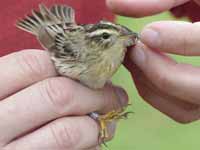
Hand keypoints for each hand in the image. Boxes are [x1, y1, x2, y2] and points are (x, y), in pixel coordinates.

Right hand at [0, 50, 127, 149]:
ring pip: (67, 131)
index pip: (31, 64)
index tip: (93, 72)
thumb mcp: (15, 93)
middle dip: (95, 94)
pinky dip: (90, 144)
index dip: (69, 66)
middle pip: (57, 95)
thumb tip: (89, 75)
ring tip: (109, 121)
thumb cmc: (12, 117)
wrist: (4, 146)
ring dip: (97, 125)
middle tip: (116, 96)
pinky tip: (93, 138)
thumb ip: (40, 82)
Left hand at [106, 0, 199, 122]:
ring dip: (152, 85)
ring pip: (186, 107)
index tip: (146, 34)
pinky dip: (157, 94)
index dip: (178, 41)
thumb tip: (114, 4)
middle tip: (134, 52)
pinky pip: (181, 110)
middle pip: (198, 89)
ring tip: (134, 61)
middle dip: (159, 71)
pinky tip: (143, 72)